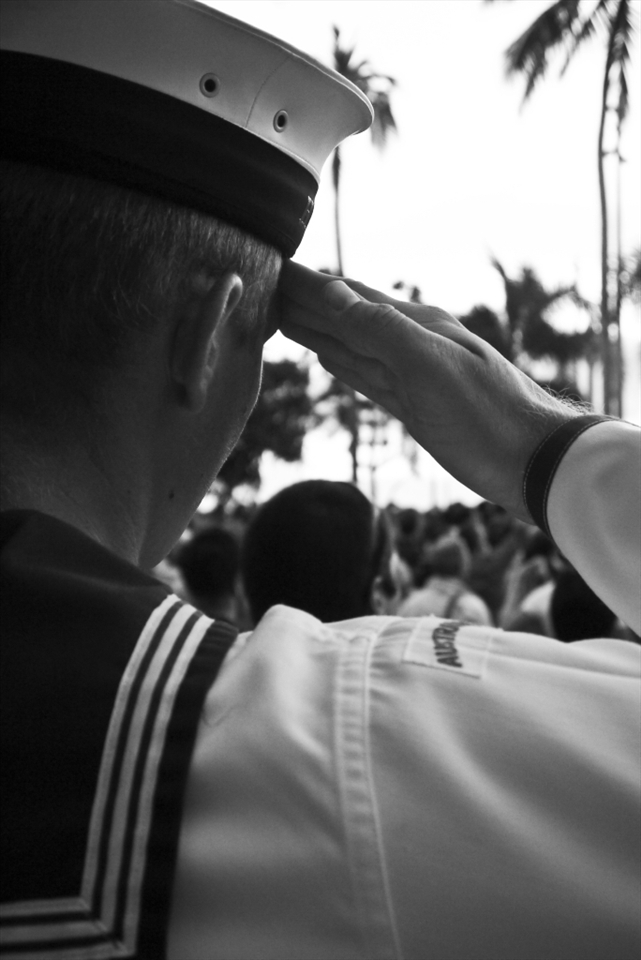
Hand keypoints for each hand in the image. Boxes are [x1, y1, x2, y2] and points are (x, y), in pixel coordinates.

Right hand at [279, 262, 577, 521]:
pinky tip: (328, 356)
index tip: (272, 266)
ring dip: (317, 329)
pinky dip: (342, 362)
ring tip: (284, 314)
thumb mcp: (430, 365)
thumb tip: (333, 292)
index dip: (309, 284)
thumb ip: (380, 329)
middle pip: (344, 317)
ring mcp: (410, 376)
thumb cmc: (486, 412)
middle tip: (263, 286)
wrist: (532, 459)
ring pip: (351, 345)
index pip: (348, 297)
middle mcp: (409, 343)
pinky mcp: (413, 407)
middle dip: (304, 301)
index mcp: (414, 325)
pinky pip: (366, 376)